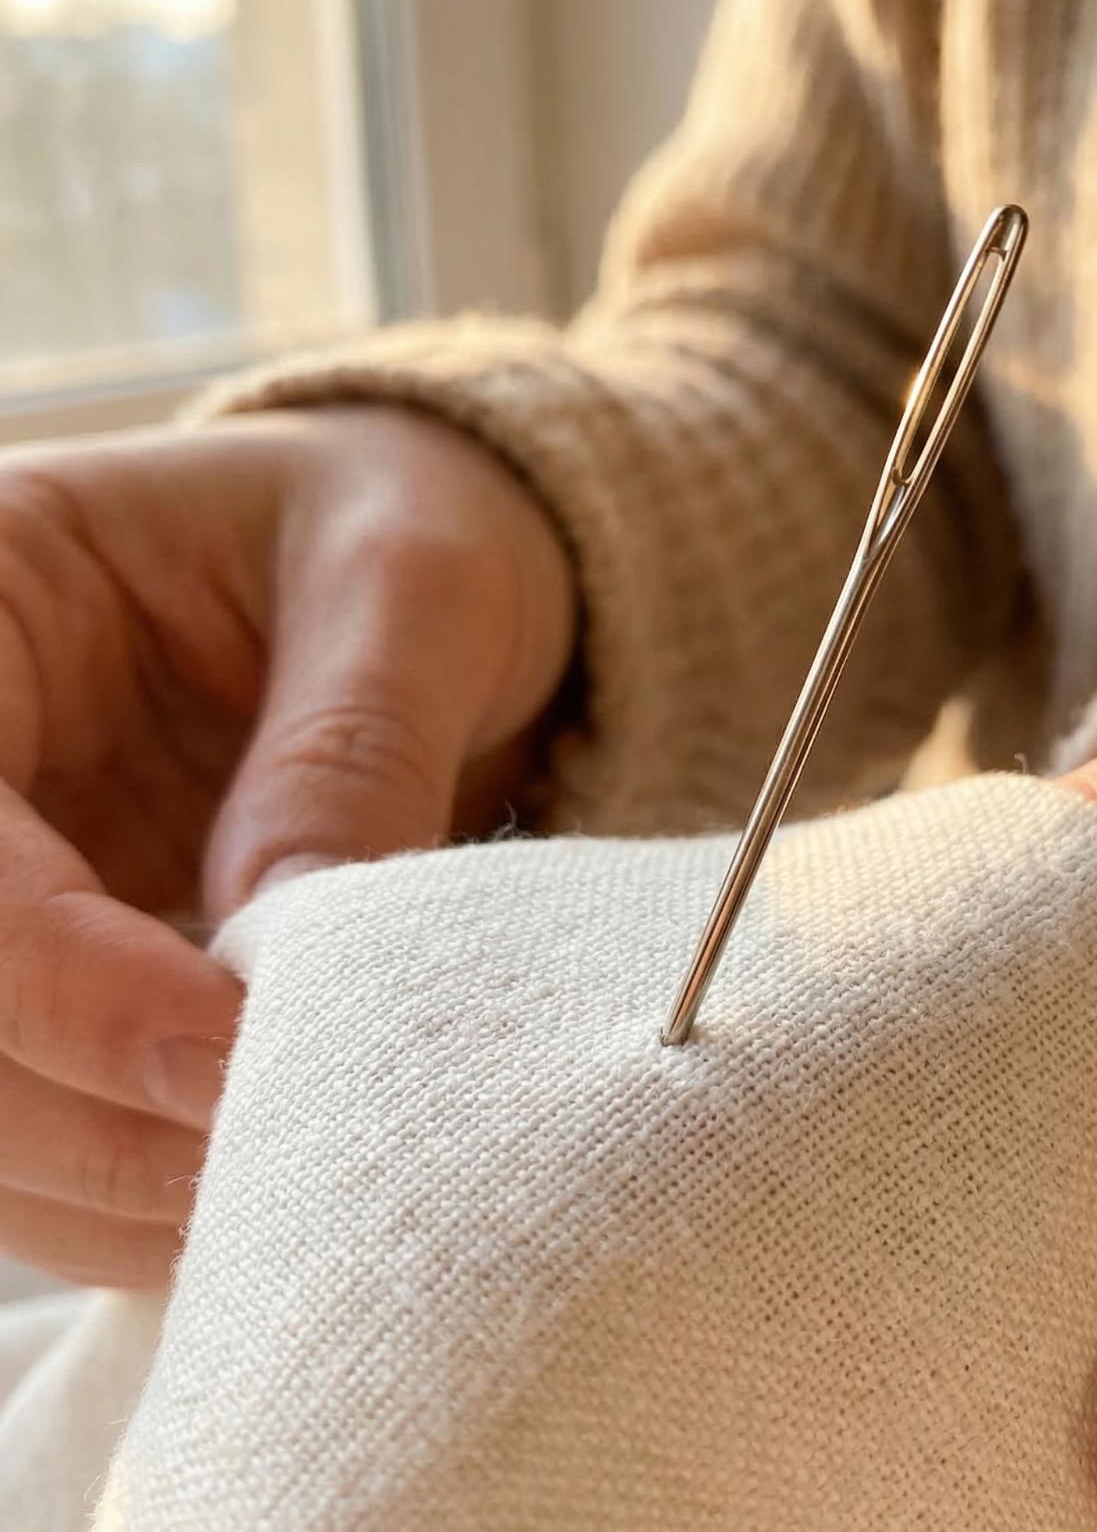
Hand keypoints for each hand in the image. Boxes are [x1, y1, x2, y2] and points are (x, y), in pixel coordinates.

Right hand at [0, 405, 574, 1286]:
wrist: (424, 574)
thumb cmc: (407, 528)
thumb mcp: (408, 584)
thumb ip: (347, 749)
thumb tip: (290, 945)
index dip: (54, 974)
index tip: (223, 1053)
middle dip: (70, 1107)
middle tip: (260, 1164)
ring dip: (91, 1179)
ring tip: (271, 1202)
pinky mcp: (57, 961)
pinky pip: (37, 1108)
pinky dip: (119, 1181)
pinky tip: (239, 1194)